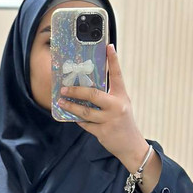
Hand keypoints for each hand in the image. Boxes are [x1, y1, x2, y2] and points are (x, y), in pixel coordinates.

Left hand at [56, 43, 147, 162]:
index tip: (108, 46)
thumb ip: (108, 97)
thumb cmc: (123, 122)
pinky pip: (85, 124)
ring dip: (71, 107)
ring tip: (61, 102)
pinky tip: (70, 116)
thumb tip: (87, 88)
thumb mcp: (121, 105)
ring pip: (85, 112)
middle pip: (93, 95)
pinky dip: (77, 120)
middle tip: (64, 89)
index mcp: (122, 96)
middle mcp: (117, 106)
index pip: (118, 75)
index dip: (113, 60)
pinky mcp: (103, 132)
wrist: (131, 145)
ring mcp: (109, 120)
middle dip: (76, 91)